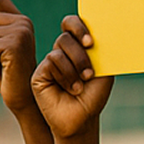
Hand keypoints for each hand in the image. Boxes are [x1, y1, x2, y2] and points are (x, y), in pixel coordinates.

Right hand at [31, 15, 112, 137]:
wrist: (82, 118)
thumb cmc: (94, 95)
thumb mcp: (103, 69)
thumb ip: (98, 49)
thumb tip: (100, 29)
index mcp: (76, 47)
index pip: (71, 24)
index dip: (79, 26)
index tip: (91, 42)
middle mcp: (61, 52)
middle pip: (66, 37)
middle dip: (81, 55)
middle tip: (90, 73)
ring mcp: (49, 62)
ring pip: (58, 50)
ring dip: (75, 68)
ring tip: (81, 86)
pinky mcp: (39, 73)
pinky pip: (51, 62)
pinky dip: (65, 76)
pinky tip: (70, 90)